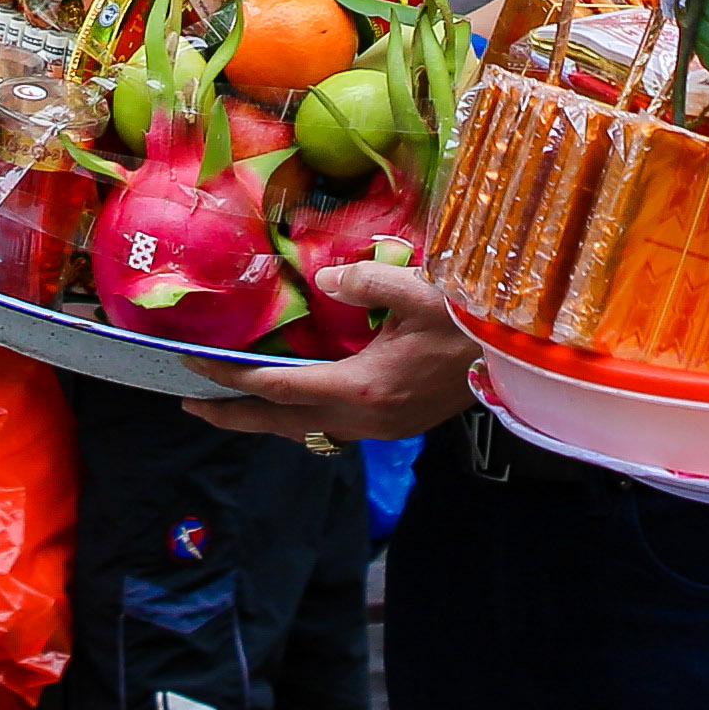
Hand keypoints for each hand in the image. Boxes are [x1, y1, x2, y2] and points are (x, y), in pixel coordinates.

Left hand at [184, 263, 478, 443]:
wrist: (519, 358)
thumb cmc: (471, 323)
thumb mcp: (418, 292)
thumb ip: (365, 282)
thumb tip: (326, 279)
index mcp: (361, 389)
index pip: (278, 387)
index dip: (230, 377)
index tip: (192, 365)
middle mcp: (364, 419)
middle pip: (281, 423)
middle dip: (232, 415)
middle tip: (189, 404)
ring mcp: (381, 429)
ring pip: (305, 430)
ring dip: (265, 418)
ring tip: (231, 403)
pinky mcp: (394, 426)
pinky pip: (331, 427)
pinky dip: (300, 415)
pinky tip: (294, 398)